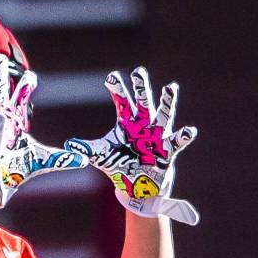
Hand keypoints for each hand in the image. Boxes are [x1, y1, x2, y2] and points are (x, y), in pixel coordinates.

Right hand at [0, 54, 87, 207]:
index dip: (26, 87)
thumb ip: (61, 159)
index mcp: (15, 123)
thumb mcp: (42, 161)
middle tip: (0, 58)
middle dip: (1, 74)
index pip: (22, 100)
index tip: (31, 76)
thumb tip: (85, 160)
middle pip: (2, 90)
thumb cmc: (12, 173)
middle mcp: (1, 117)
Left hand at [65, 67, 199, 224]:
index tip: (111, 76)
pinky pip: (177, 142)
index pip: (122, 101)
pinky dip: (183, 136)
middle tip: (139, 70)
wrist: (136, 187)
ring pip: (163, 115)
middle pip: (143, 101)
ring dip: (167, 102)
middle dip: (141, 87)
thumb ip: (86, 149)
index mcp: (127, 122)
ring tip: (171, 87)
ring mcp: (157, 136)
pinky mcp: (167, 151)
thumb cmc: (119, 164)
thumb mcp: (101, 156)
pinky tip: (189, 130)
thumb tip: (68, 144)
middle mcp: (144, 125)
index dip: (117, 89)